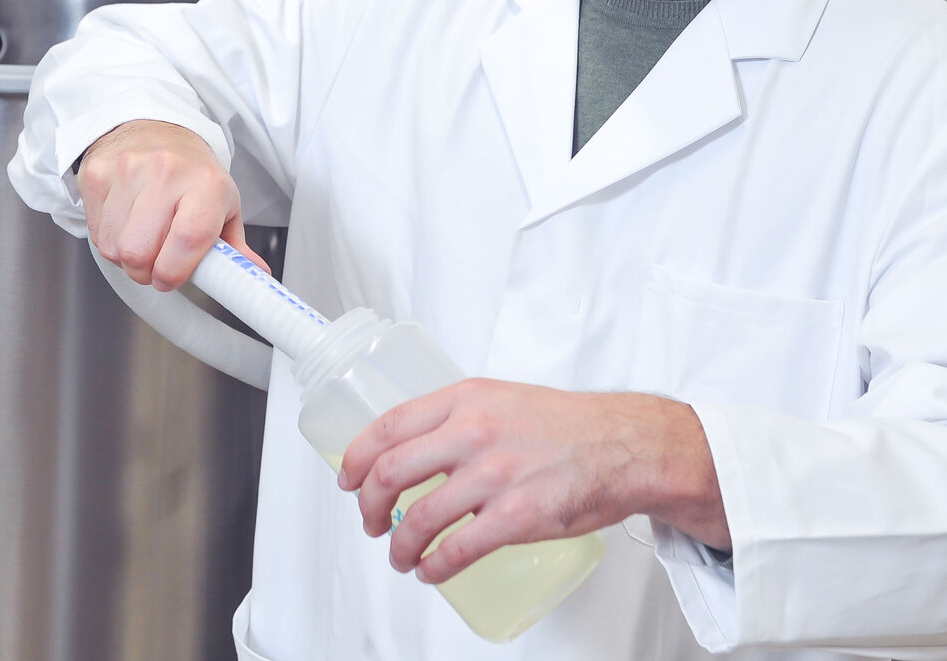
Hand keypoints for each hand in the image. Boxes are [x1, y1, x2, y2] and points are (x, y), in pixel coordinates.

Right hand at [78, 120, 269, 290]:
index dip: (175, 271)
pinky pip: (96, 232)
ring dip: (126, 256)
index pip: (189, 238)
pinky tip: (125, 222)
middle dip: (146, 271)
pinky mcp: (98, 174)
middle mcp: (167, 171)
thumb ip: (235, 246)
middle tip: (156, 262)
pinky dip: (109, 238)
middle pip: (140, 252)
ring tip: (142, 237)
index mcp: (206, 183)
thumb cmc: (191, 172)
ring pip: (114, 247)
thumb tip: (253, 272)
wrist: (154, 128)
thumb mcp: (223, 203)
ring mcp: (128, 170)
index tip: (171, 279)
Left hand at [338, 381, 727, 582]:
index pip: (388, 426)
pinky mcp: (518, 516)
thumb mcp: (499, 399)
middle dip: (367, 503)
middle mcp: (472, 432)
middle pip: (391, 471)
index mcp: (464, 400)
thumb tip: (414, 446)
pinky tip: (431, 572)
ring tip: (400, 556)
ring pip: (419, 517)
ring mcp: (494, 475)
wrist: (623, 444)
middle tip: (368, 520)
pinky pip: (458, 549)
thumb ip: (456, 417)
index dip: (357, 457)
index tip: (348, 478)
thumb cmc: (563, 424)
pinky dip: (434, 567)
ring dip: (398, 545)